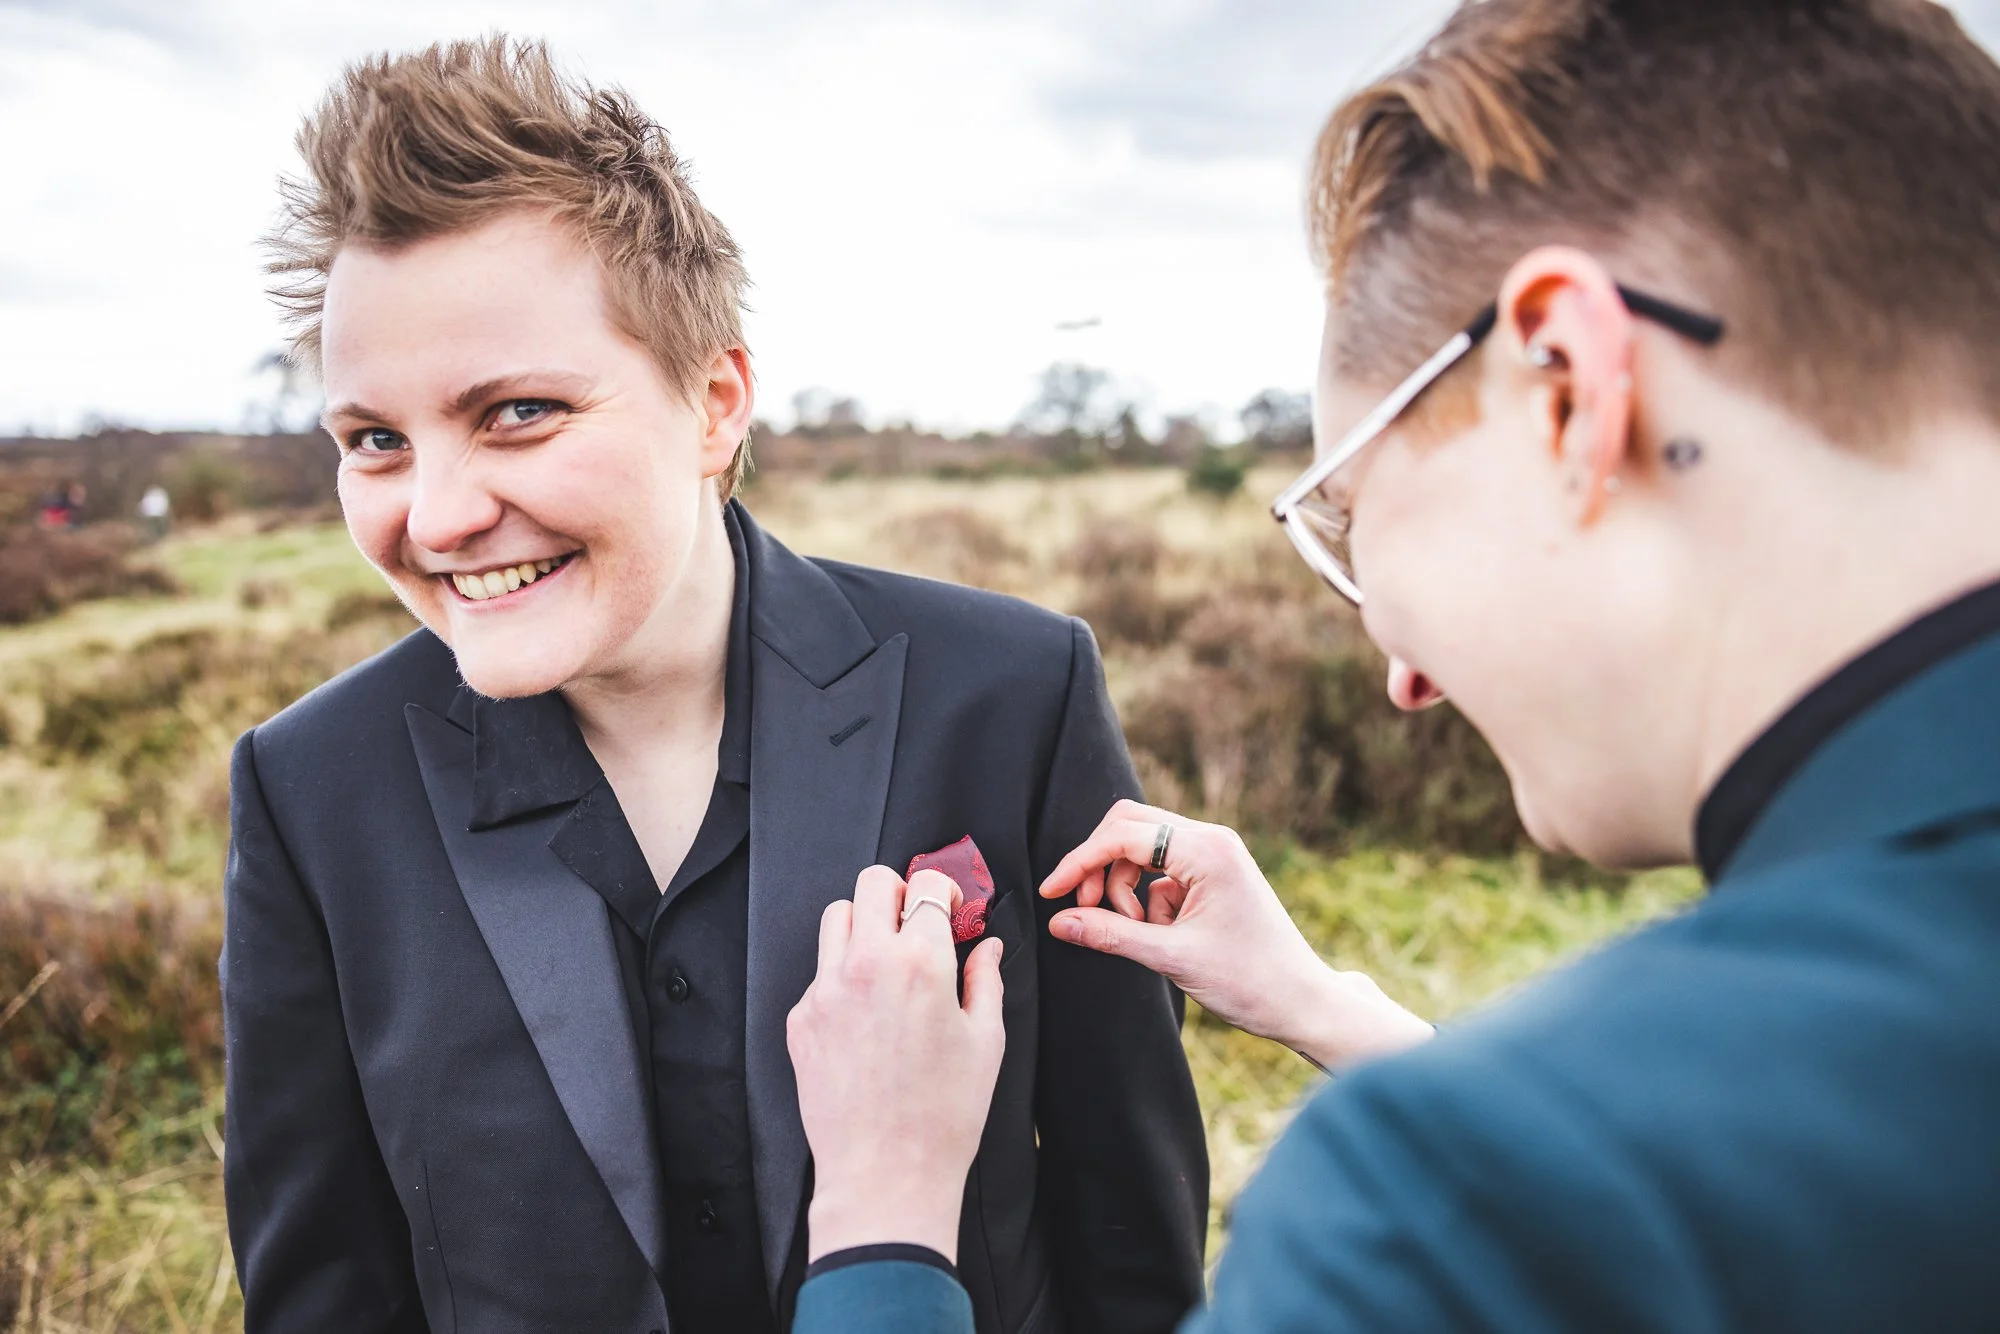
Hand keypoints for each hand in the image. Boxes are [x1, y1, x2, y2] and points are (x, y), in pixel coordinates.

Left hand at [787, 866, 1006, 1262]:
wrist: (886, 1174)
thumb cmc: (943, 1117)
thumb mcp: (986, 1042)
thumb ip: (985, 980)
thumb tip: (986, 947)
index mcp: (921, 964)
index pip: (927, 886)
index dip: (945, 891)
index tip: (950, 909)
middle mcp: (867, 965)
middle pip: (872, 883)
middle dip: (899, 894)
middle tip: (915, 924)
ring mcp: (826, 991)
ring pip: (837, 918)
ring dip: (865, 925)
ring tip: (886, 961)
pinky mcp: (801, 1019)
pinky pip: (819, 973)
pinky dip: (842, 977)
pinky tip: (866, 1014)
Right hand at [1040, 799, 1433, 1070]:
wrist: (1302, 1002)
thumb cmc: (1250, 981)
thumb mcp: (1171, 958)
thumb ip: (1111, 934)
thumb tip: (1058, 921)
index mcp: (1208, 850)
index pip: (1123, 836)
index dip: (1080, 863)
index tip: (1052, 894)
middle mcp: (1212, 840)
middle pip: (1130, 828)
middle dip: (1101, 868)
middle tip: (1088, 911)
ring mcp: (1215, 855)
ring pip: (1143, 850)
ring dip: (1125, 888)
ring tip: (1136, 933)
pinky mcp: (1214, 874)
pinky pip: (1162, 871)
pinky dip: (1148, 900)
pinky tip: (1163, 935)